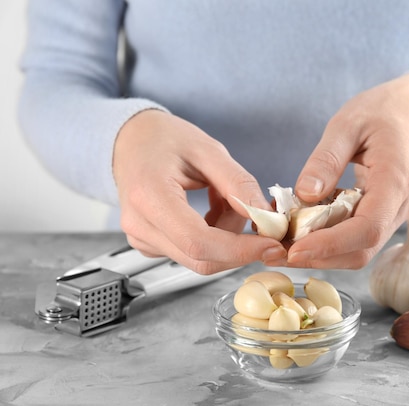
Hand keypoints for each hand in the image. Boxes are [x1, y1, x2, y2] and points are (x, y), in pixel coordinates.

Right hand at [113, 110, 286, 273]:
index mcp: (150, 195)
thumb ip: (238, 184)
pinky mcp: (149, 245)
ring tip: (225, 199)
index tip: (271, 243)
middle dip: (240, 247)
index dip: (240, 249)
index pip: (199, 241)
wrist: (131, 140)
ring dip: (227, 237)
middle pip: (201, 258)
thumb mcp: (208, 150)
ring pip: (201, 257)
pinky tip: (212, 209)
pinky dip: (214, 237)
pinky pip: (191, 252)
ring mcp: (141, 238)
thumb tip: (266, 217)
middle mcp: (140, 224)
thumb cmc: (164, 139)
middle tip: (263, 223)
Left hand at [286, 73, 408, 268]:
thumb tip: (305, 194)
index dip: (330, 245)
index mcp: (396, 181)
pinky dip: (327, 241)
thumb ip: (327, 158)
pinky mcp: (383, 216)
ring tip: (281, 245)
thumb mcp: (348, 123)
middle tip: (274, 253)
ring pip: (357, 251)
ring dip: (320, 254)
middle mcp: (399, 207)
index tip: (293, 249)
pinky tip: (300, 230)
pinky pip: (355, 238)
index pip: (367, 229)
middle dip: (318, 257)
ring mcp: (393, 214)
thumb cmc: (382, 111)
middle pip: (361, 250)